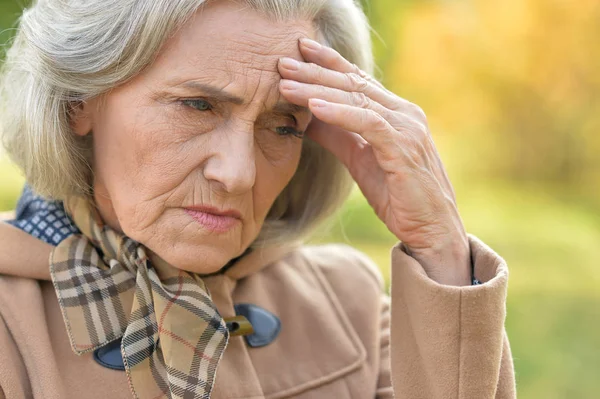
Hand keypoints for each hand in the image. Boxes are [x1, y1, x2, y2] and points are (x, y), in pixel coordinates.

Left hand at [278, 38, 470, 285]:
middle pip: (353, 84)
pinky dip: (339, 113)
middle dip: (315, 71)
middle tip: (282, 62)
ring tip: (286, 84)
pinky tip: (313, 108)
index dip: (328, 62)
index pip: (357, 80)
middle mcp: (404, 113)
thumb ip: (338, 136)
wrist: (432, 230)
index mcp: (395, 113)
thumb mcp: (359, 160)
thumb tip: (307, 118)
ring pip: (356, 99)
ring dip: (318, 90)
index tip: (300, 49)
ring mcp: (406, 128)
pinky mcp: (403, 148)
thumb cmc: (398, 196)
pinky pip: (367, 123)